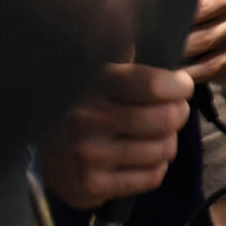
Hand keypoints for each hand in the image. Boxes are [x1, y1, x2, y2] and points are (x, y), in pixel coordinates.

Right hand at [39, 60, 192, 207]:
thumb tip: (168, 40)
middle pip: (166, 119)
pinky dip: (153, 168)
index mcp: (94, 83)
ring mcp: (87, 154)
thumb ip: (133, 60)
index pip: (155, 85)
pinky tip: (136, 159)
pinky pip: (152, 177)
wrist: (45, 150)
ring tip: (149, 137)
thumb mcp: (103, 72)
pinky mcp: (90, 185)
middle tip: (170, 114)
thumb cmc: (87, 104)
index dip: (179, 86)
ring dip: (165, 143)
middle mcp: (87, 118)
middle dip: (177, 115)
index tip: (180, 86)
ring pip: (164, 149)